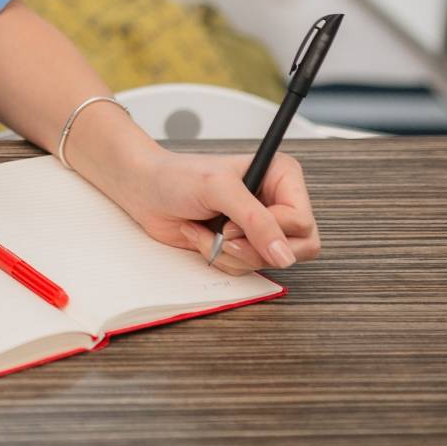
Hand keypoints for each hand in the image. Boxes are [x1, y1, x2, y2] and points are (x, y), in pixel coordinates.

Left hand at [105, 148, 319, 274]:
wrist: (144, 190)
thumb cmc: (177, 176)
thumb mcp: (219, 189)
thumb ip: (256, 221)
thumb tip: (285, 255)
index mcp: (281, 177)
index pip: (302, 221)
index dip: (272, 230)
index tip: (235, 222)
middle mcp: (277, 203)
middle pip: (297, 248)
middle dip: (254, 248)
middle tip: (225, 234)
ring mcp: (260, 227)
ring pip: (270, 263)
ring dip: (231, 253)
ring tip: (208, 229)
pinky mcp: (242, 246)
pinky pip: (246, 269)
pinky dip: (219, 258)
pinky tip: (202, 235)